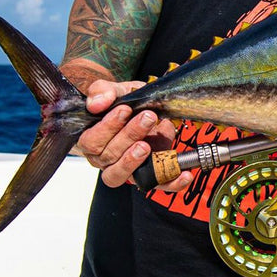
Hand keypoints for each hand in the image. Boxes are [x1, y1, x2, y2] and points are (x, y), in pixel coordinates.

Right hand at [76, 79, 191, 190]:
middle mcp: (106, 160)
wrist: (146, 110)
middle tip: (148, 117)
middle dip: (130, 134)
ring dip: (135, 160)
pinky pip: (158, 184)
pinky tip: (184, 175)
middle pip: (110, 156)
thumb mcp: (115, 92)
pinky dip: (172, 182)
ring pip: (124, 174)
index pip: (92, 142)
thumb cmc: (125, 104)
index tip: (125, 110)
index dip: (107, 127)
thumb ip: (102, 91)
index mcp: (93, 142)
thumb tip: (97, 104)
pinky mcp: (150, 175)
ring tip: (148, 145)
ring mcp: (128, 170)